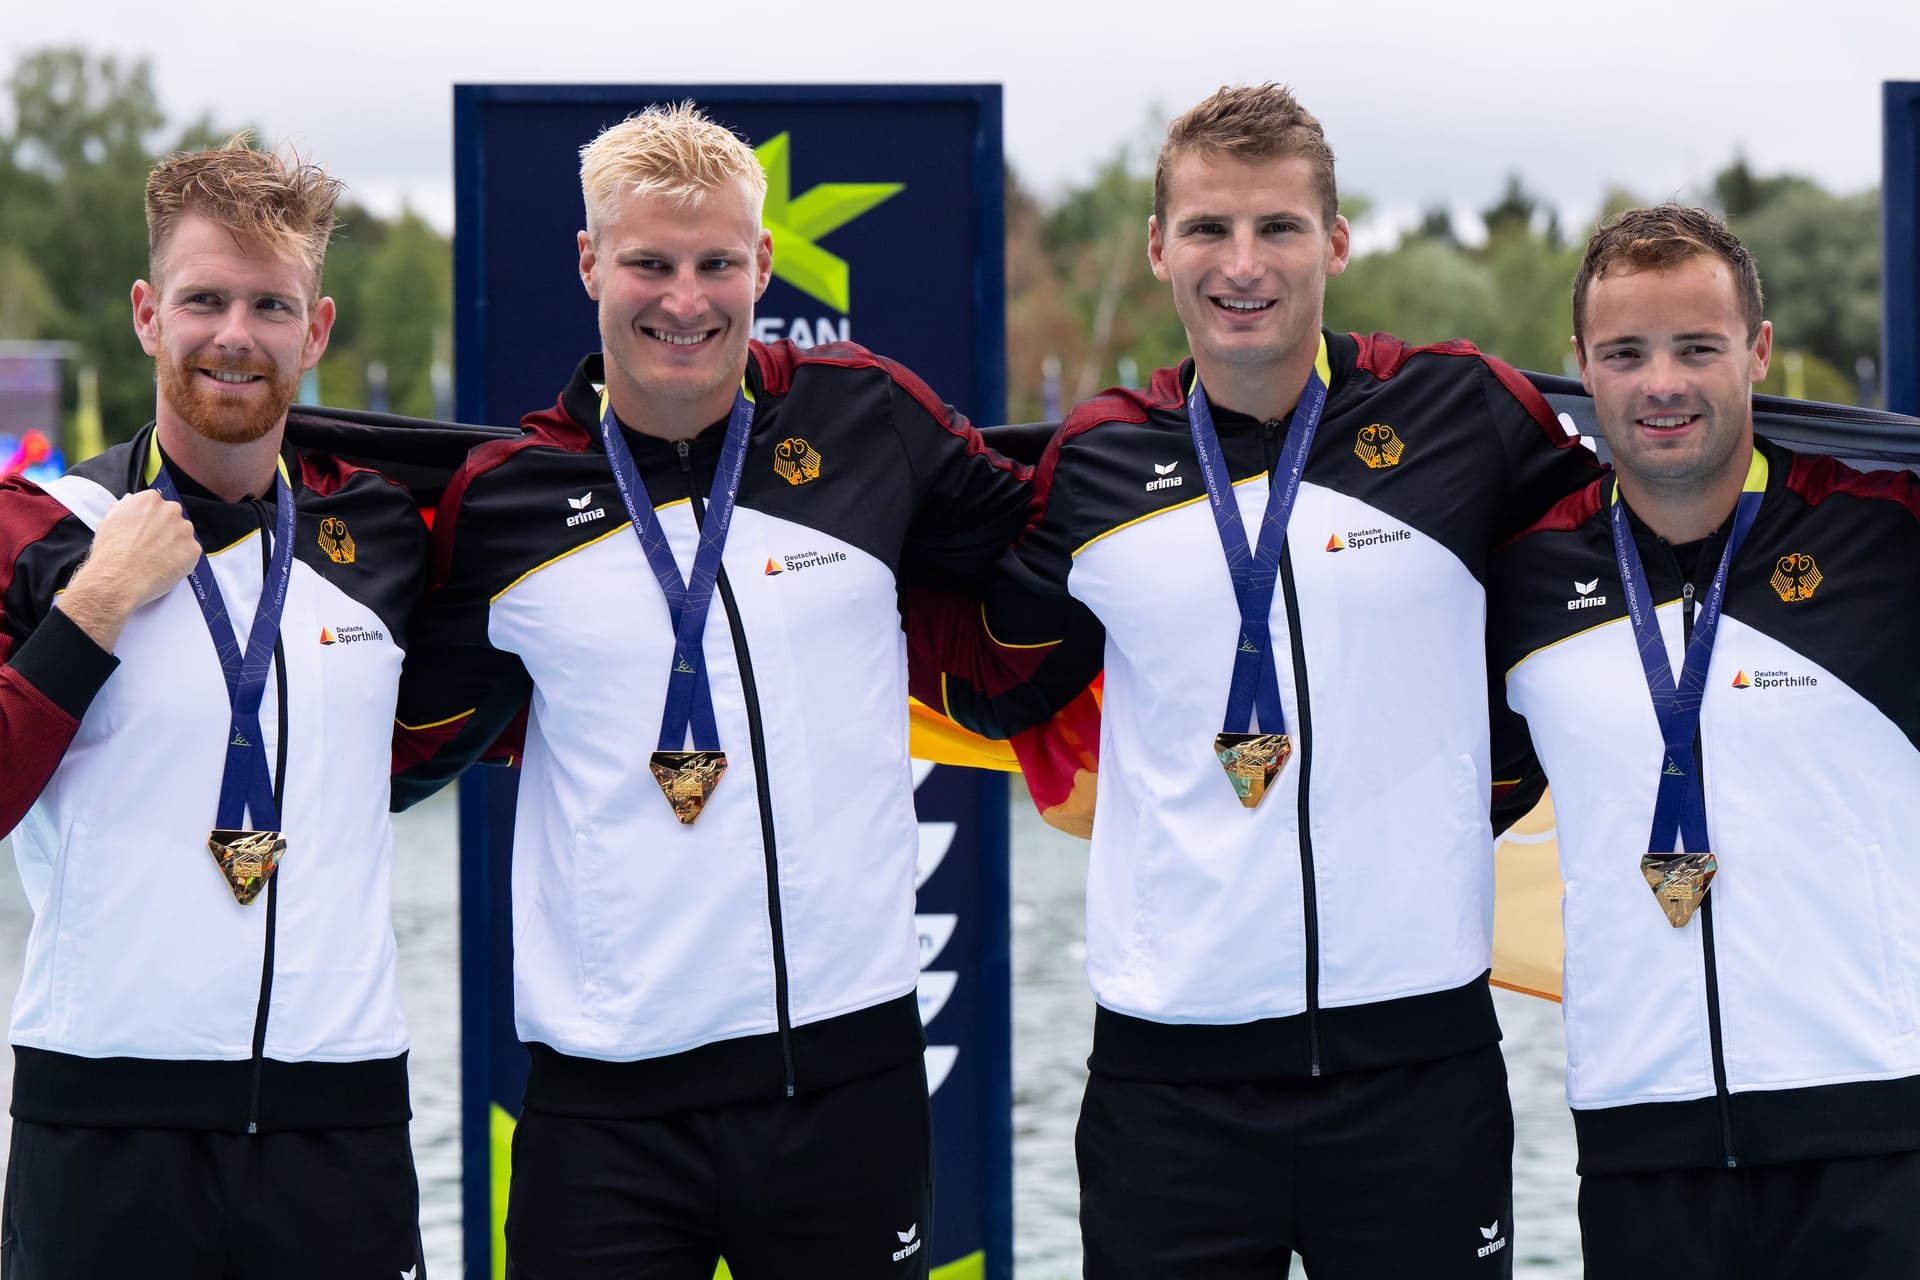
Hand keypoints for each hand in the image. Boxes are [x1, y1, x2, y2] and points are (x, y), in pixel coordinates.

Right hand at [55, 491, 201, 650]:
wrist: (114, 581)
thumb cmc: (106, 555)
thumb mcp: (110, 522)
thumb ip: (126, 510)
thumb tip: (133, 502)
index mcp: (146, 499)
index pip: (158, 504)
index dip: (153, 523)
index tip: (147, 536)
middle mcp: (168, 510)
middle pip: (174, 518)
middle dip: (167, 533)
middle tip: (152, 553)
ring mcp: (182, 530)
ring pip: (184, 537)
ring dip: (175, 548)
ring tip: (156, 564)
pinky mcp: (193, 550)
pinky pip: (191, 555)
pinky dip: (182, 564)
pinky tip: (165, 572)